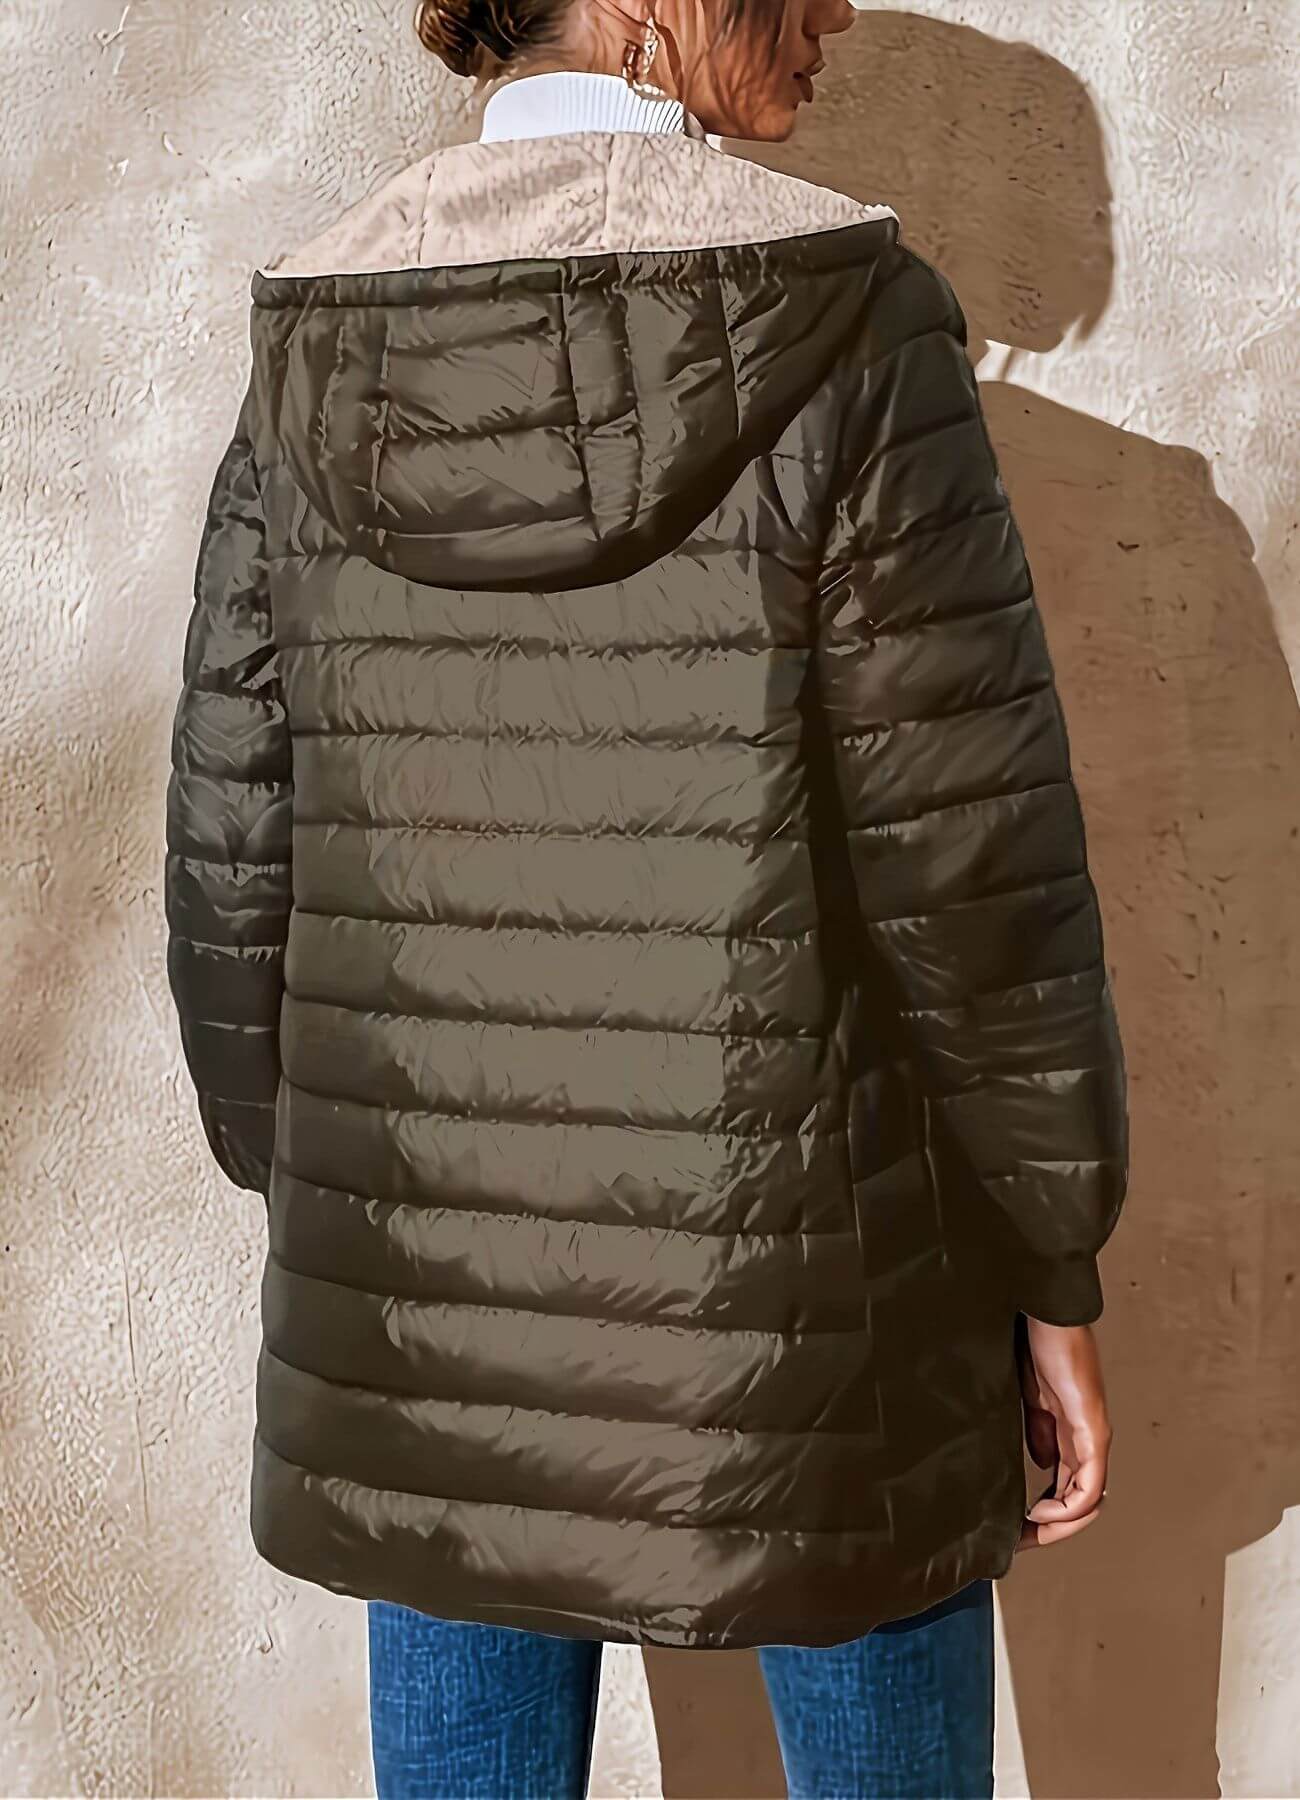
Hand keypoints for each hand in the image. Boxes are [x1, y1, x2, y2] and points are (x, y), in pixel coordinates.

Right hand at [1013, 1315, 1110, 1551]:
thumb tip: (1042, 1463)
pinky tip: (1042, 1510)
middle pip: (1081, 1500)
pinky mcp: (1092, 1425)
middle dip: (1052, 1526)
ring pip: (1089, 1499)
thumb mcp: (1029, 1396)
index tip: (1014, 1525)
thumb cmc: (1035, 1343)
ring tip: (1030, 1529)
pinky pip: (1090, 1481)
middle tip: (1021, 1539)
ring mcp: (1092, 1433)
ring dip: (1061, 1522)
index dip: (1043, 1512)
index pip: (1065, 1485)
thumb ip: (1038, 1430)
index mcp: (1069, 1430)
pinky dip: (1069, 1505)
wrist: (1042, 1311)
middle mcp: (1086, 1437)